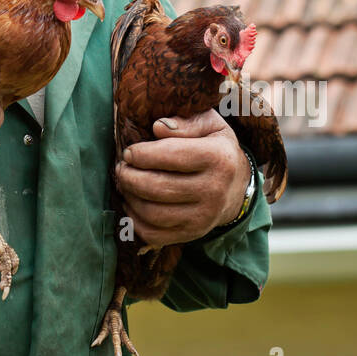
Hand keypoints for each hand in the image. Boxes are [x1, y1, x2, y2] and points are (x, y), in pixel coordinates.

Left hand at [114, 109, 250, 245]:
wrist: (234, 187)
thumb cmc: (215, 148)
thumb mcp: (210, 124)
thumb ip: (186, 121)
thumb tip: (158, 126)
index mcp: (218, 158)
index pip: (171, 155)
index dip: (142, 154)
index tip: (129, 152)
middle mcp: (214, 190)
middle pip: (158, 187)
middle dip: (130, 176)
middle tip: (121, 167)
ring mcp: (204, 217)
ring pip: (153, 213)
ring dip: (130, 197)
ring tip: (124, 182)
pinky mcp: (192, 234)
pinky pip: (154, 234)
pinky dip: (135, 220)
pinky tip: (131, 203)